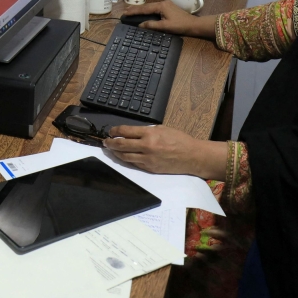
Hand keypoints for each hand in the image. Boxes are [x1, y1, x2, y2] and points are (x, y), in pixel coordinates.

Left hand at [103, 125, 225, 178]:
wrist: (192, 156)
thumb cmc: (179, 140)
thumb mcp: (162, 129)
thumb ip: (146, 130)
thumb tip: (131, 132)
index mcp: (150, 134)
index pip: (125, 131)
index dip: (115, 131)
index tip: (111, 131)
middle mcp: (146, 147)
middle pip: (121, 145)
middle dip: (110, 142)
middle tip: (106, 141)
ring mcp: (147, 159)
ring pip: (125, 156)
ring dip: (115, 152)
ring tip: (111, 149)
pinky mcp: (150, 169)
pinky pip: (134, 163)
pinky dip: (126, 159)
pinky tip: (123, 156)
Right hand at [124, 0, 216, 38]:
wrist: (194, 24)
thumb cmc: (180, 25)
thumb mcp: (165, 26)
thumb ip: (152, 25)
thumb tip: (140, 25)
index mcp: (161, 6)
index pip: (144, 9)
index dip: (134, 11)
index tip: (125, 13)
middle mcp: (162, 3)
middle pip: (146, 6)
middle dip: (135, 9)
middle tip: (125, 11)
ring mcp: (166, 4)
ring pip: (150, 6)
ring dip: (141, 9)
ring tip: (131, 10)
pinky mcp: (168, 7)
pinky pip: (154, 8)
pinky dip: (147, 10)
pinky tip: (144, 12)